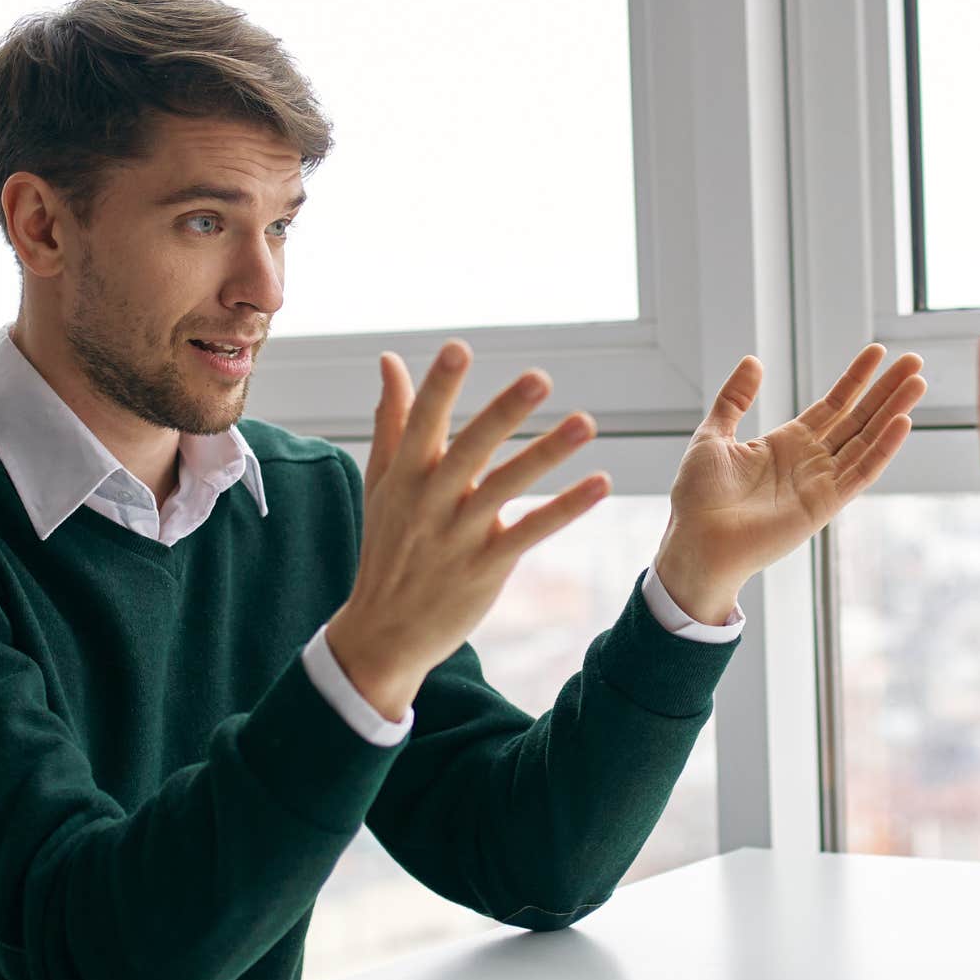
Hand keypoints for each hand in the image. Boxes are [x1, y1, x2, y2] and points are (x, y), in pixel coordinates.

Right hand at [328, 340, 610, 717]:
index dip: (439, 386)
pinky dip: (564, 509)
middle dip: (503, 412)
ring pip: (505, 487)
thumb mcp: (381, 483)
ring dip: (547, 454)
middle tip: (539, 376)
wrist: (383, 631)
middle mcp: (430, 502)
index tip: (458, 348)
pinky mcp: (485, 567)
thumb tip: (391, 360)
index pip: (421, 422)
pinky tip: (598, 484)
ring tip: (586, 423)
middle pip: (470, 449)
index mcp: (405, 475)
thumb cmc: (387, 547)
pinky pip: (529, 533)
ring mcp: (458, 536)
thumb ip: (391, 419)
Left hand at [654, 345, 926, 623]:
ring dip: (893, 412)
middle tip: (914, 361)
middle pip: (858, 418)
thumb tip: (754, 360)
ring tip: (918, 383)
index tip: (878, 352)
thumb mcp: (713, 435)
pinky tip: (902, 422)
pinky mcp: (825, 505)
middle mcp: (809, 461)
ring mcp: (820, 482)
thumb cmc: (698, 496)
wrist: (695, 540)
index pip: (832, 405)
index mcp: (786, 443)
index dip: (856, 379)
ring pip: (867, 440)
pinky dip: (883, 449)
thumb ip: (735, 398)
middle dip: (886, 390)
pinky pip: (861, 472)